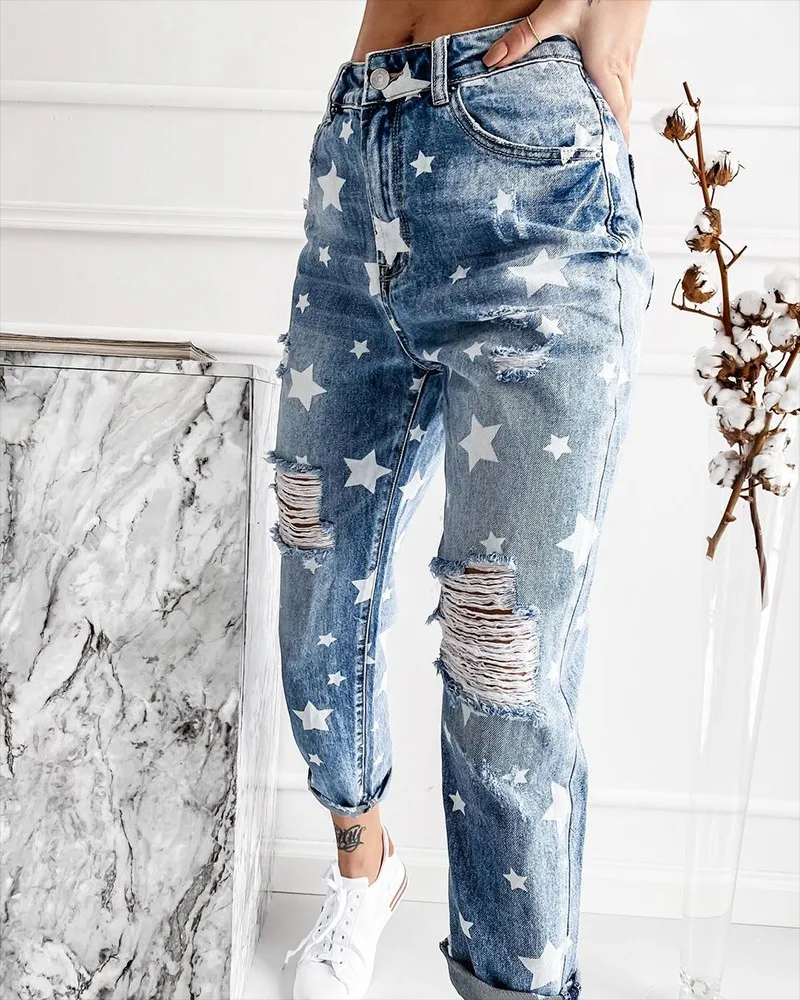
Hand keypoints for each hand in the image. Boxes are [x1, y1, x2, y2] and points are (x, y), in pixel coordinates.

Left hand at [482, 0, 650, 146]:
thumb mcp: (555, 12)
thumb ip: (523, 38)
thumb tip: (492, 61)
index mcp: (604, 66)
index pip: (615, 113)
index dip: (616, 138)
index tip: (615, 160)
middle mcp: (622, 63)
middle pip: (624, 107)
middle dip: (618, 132)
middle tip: (611, 154)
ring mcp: (630, 50)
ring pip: (629, 90)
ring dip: (621, 112)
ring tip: (610, 131)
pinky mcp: (632, 38)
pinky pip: (630, 74)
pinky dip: (624, 90)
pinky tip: (611, 90)